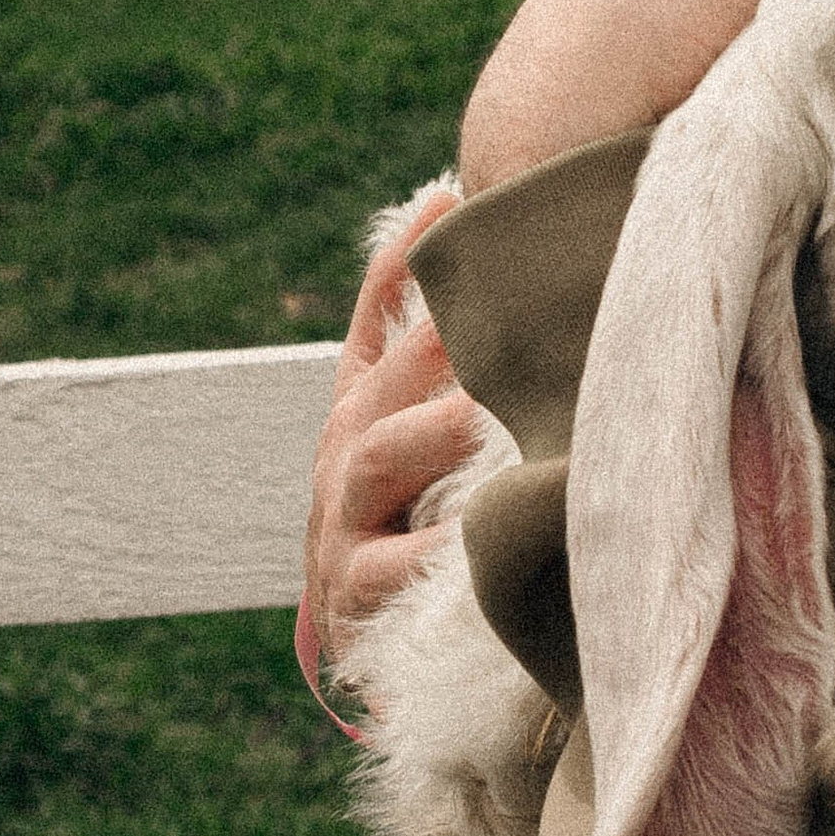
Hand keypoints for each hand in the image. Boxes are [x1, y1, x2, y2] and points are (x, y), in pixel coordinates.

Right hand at [303, 220, 494, 655]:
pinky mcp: (352, 589)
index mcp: (364, 403)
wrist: (371, 637)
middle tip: (494, 307)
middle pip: (385, 376)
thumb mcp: (420, 424)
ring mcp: (340, 518)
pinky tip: (484, 532)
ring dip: (434, 427)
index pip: (378, 312)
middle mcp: (344, 450)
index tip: (451, 198)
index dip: (406, 257)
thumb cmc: (413, 513)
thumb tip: (465, 210)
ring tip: (483, 408)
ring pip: (380, 456)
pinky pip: (393, 564)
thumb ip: (436, 341)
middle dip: (435, 338)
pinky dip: (437, 550)